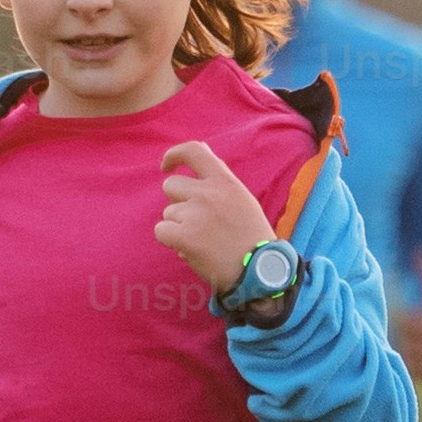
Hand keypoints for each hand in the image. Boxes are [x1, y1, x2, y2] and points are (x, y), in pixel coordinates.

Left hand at [152, 139, 265, 292]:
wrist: (260, 270)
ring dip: (179, 225)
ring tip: (204, 239)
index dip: (174, 155)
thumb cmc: (250, 236)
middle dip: (178, 202)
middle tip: (197, 221)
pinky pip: (161, 231)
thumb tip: (199, 154)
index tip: (166, 166)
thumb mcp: (241, 198)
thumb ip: (219, 178)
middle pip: (171, 185)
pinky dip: (171, 241)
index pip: (194, 151)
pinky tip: (191, 249)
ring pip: (168, 212)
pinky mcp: (185, 236)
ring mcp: (196, 214)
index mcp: (225, 181)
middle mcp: (209, 193)